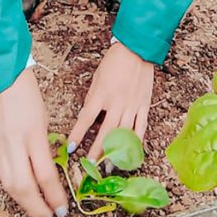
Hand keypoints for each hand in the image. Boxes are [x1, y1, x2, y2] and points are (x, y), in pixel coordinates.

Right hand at [0, 68, 67, 216]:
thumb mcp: (43, 119)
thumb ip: (43, 146)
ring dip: (23, 203)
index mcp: (32, 134)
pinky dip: (11, 188)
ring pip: (9, 184)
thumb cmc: (27, 94)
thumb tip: (47, 171)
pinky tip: (20, 194)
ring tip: (36, 212)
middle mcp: (13, 143)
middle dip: (37, 207)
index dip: (54, 196)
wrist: (2, 77)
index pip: (44, 175)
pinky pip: (0, 173)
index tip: (63, 208)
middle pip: (24, 186)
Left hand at [68, 41, 153, 160]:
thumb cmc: (114, 62)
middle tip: (90, 166)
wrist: (136, 50)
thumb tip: (88, 116)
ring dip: (116, 152)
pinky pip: (140, 128)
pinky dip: (136, 142)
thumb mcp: (97, 78)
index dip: (78, 134)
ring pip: (123, 134)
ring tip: (110, 166)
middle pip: (106, 132)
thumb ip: (93, 98)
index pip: (87, 118)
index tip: (72, 148)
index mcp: (102, 94)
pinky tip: (132, 154)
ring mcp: (132, 106)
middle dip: (97, 151)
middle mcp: (117, 102)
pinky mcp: (144, 106)